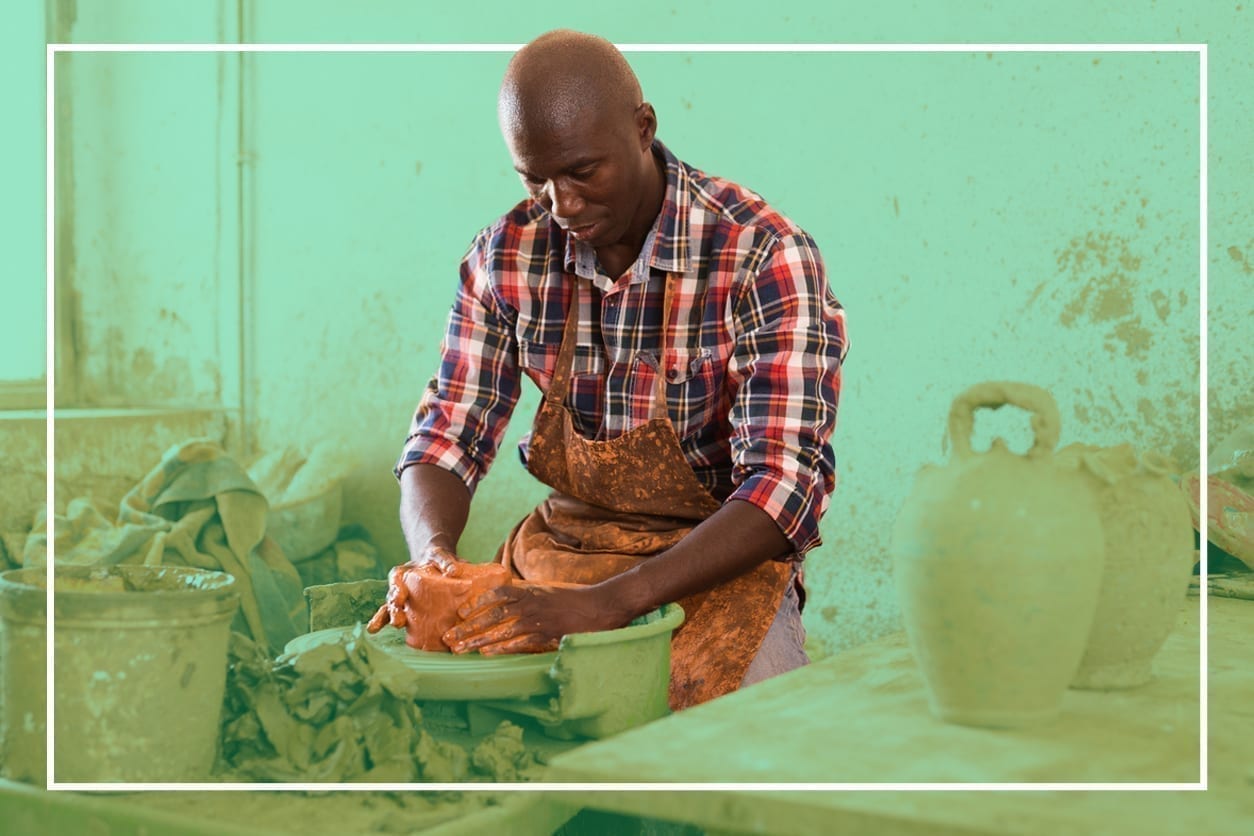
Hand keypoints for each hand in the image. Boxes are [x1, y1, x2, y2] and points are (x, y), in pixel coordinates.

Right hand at [366, 545, 464, 632]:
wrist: (440, 565)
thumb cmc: (438, 560)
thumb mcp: (441, 556)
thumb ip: (445, 562)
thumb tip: (454, 571)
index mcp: (403, 573)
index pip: (396, 579)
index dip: (397, 589)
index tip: (400, 597)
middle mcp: (399, 588)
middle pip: (392, 599)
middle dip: (393, 610)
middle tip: (398, 621)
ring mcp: (403, 601)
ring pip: (390, 611)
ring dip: (389, 620)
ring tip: (382, 629)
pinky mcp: (410, 612)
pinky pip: (400, 620)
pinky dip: (392, 628)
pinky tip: (383, 636)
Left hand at [442, 583, 624, 654]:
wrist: (601, 605)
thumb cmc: (574, 599)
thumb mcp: (547, 590)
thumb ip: (527, 594)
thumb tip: (507, 598)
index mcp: (529, 591)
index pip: (497, 593)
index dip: (477, 603)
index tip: (460, 613)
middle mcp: (530, 603)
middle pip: (492, 614)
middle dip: (468, 627)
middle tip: (449, 637)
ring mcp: (538, 619)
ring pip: (501, 630)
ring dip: (478, 640)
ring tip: (460, 649)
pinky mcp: (548, 634)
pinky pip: (520, 642)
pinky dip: (502, 648)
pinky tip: (487, 654)